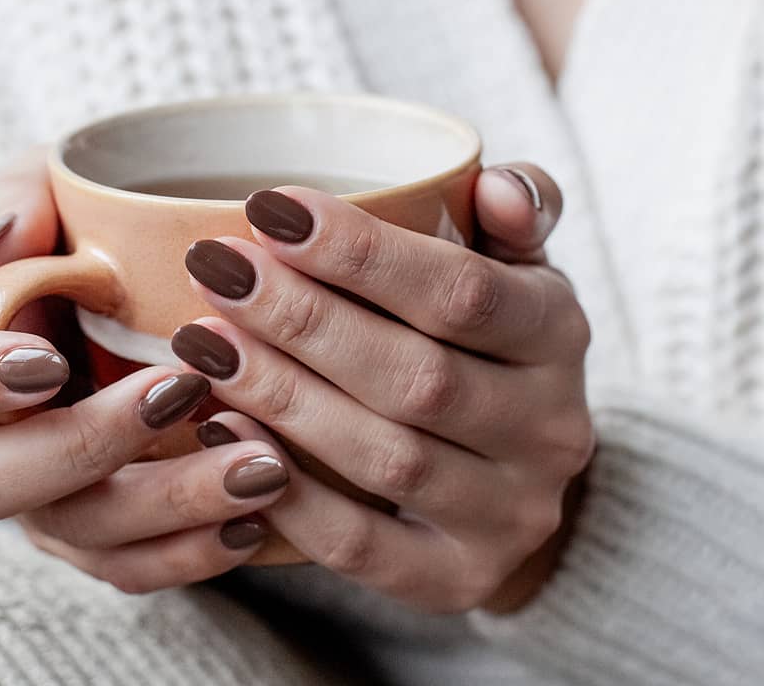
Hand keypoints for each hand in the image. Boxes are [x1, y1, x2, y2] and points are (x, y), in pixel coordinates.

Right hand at [0, 149, 292, 592]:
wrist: (149, 282)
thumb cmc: (87, 226)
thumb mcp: (55, 184)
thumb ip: (22, 194)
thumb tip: (9, 240)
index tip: (46, 359)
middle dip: (85, 445)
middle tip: (181, 391)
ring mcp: (38, 490)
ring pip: (75, 531)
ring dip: (170, 505)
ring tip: (263, 463)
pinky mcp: (100, 529)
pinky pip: (129, 567)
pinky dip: (197, 549)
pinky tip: (261, 512)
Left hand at [173, 164, 593, 613]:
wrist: (510, 462)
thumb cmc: (486, 334)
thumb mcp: (514, 261)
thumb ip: (516, 207)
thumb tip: (493, 185)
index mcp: (561, 335)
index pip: (464, 293)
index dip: (362, 254)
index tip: (269, 210)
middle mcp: (551, 430)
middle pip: (417, 376)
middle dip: (303, 319)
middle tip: (217, 269)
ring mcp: (509, 514)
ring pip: (386, 456)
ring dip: (282, 395)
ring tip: (202, 342)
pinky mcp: (457, 578)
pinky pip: (362, 545)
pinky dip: (287, 492)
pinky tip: (219, 431)